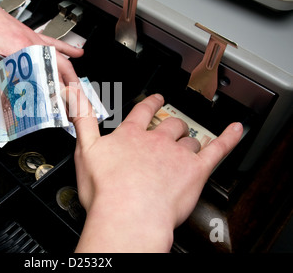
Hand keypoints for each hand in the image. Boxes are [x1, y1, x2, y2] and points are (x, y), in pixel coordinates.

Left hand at [0, 0, 82, 115]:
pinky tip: (73, 52)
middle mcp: (25, 38)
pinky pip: (48, 41)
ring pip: (56, 53)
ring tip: (77, 85)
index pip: (43, 72)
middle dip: (68, 83)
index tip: (59, 106)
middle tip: (73, 102)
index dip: (54, 90)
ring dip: (68, 69)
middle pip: (57, 63)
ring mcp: (25, 33)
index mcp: (15, 44)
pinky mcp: (21, 30)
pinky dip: (62, 48)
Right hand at [63, 87, 242, 251]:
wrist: (129, 215)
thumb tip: (74, 94)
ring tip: (189, 145)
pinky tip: (236, 131)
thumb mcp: (85, 150)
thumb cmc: (106, 190)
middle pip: (168, 125)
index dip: (150, 104)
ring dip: (189, 142)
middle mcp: (155, 141)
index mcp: (130, 136)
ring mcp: (176, 154)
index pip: (142, 112)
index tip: (155, 100)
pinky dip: (228, 138)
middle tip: (170, 127)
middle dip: (171, 125)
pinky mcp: (195, 171)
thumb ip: (82, 119)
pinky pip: (217, 149)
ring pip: (189, 140)